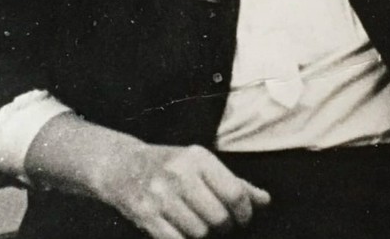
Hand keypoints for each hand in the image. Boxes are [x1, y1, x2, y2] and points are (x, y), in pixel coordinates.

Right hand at [102, 143, 270, 238]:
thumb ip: (235, 183)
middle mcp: (179, 174)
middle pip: (219, 218)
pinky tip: (183, 231)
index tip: (243, 218)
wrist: (123, 167)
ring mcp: (160, 196)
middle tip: (221, 225)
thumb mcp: (203, 165)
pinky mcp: (145, 215)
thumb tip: (265, 201)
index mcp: (198, 157)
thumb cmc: (172, 166)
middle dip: (225, 227)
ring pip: (199, 233)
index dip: (245, 213)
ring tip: (199, 224)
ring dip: (203, 235)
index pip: (235, 193)